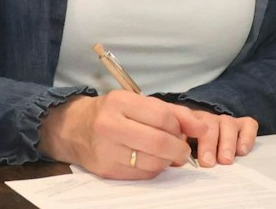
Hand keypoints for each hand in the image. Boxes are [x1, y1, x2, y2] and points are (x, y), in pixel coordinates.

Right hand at [37, 92, 194, 178]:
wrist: (74, 128)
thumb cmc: (112, 113)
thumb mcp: (138, 103)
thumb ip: (173, 112)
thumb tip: (201, 127)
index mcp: (120, 102)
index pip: (162, 117)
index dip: (181, 127)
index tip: (185, 133)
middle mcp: (110, 126)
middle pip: (158, 142)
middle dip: (178, 149)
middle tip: (182, 151)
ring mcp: (106, 150)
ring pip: (152, 162)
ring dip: (167, 161)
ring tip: (167, 155)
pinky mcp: (106, 170)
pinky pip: (141, 174)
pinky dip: (153, 169)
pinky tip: (151, 161)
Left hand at [174, 107, 257, 167]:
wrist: (207, 139)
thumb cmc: (189, 150)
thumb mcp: (178, 149)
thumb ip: (176, 152)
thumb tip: (171, 162)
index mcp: (187, 122)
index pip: (185, 122)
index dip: (186, 136)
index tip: (186, 154)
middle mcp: (207, 119)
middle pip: (209, 124)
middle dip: (209, 144)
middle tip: (208, 163)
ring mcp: (226, 121)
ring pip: (228, 124)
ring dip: (227, 143)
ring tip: (225, 160)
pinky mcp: (243, 125)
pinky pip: (248, 125)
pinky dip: (246, 137)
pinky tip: (242, 151)